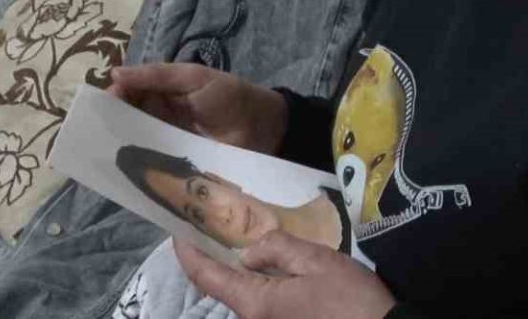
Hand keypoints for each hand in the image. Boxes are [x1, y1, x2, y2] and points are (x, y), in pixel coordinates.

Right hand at [107, 63, 287, 153]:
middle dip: (110, 124)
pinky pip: (152, 161)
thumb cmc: (228, 95)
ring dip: (121, 146)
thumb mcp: (193, 77)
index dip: (112, 97)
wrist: (263, 127)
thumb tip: (115, 73)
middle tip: (94, 134)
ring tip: (100, 154)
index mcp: (162, 89)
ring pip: (136, 140)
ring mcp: (167, 139)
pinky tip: (123, 171)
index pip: (129, 91)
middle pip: (127, 117)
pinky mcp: (176, 162)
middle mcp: (160, 114)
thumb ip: (157, 75)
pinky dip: (139, 165)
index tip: (98, 107)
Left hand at [176, 230, 396, 318]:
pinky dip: (258, 278)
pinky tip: (270, 261)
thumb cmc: (349, 299)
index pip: (206, 276)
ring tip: (244, 235)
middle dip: (216, 255)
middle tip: (215, 223)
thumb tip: (249, 252)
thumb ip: (277, 249)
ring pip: (245, 293)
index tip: (177, 229)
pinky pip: (262, 301)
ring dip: (240, 266)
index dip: (187, 252)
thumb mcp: (315, 261)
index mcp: (255, 303)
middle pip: (224, 285)